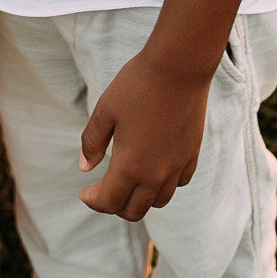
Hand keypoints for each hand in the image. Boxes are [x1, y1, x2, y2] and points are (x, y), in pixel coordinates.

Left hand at [78, 46, 211, 220]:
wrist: (178, 67)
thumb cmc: (137, 85)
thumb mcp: (105, 110)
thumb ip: (91, 142)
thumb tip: (84, 167)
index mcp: (130, 166)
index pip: (109, 202)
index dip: (93, 201)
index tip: (85, 192)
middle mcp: (156, 174)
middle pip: (134, 210)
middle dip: (115, 205)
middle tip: (104, 189)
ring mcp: (177, 166)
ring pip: (158, 201)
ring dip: (140, 198)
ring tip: (128, 182)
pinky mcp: (191, 154)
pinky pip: (178, 183)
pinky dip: (164, 185)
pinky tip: (155, 168)